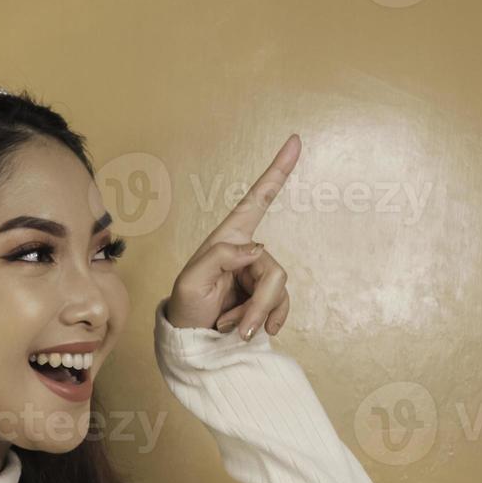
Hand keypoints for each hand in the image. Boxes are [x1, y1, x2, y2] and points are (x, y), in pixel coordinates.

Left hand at [165, 134, 300, 340]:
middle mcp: (248, 253)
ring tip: (232, 329)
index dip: (277, 171)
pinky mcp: (266, 297)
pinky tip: (252, 333)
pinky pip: (282, 306)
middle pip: (275, 272)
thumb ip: (222, 257)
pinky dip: (267, 322)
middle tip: (235, 327)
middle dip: (258, 305)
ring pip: (279, 293)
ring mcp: (258, 275)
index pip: (257, 200)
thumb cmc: (186, 308)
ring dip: (256, 317)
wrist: (192, 340)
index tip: (295, 141)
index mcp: (229, 239)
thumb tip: (257, 250)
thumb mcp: (191, 282)